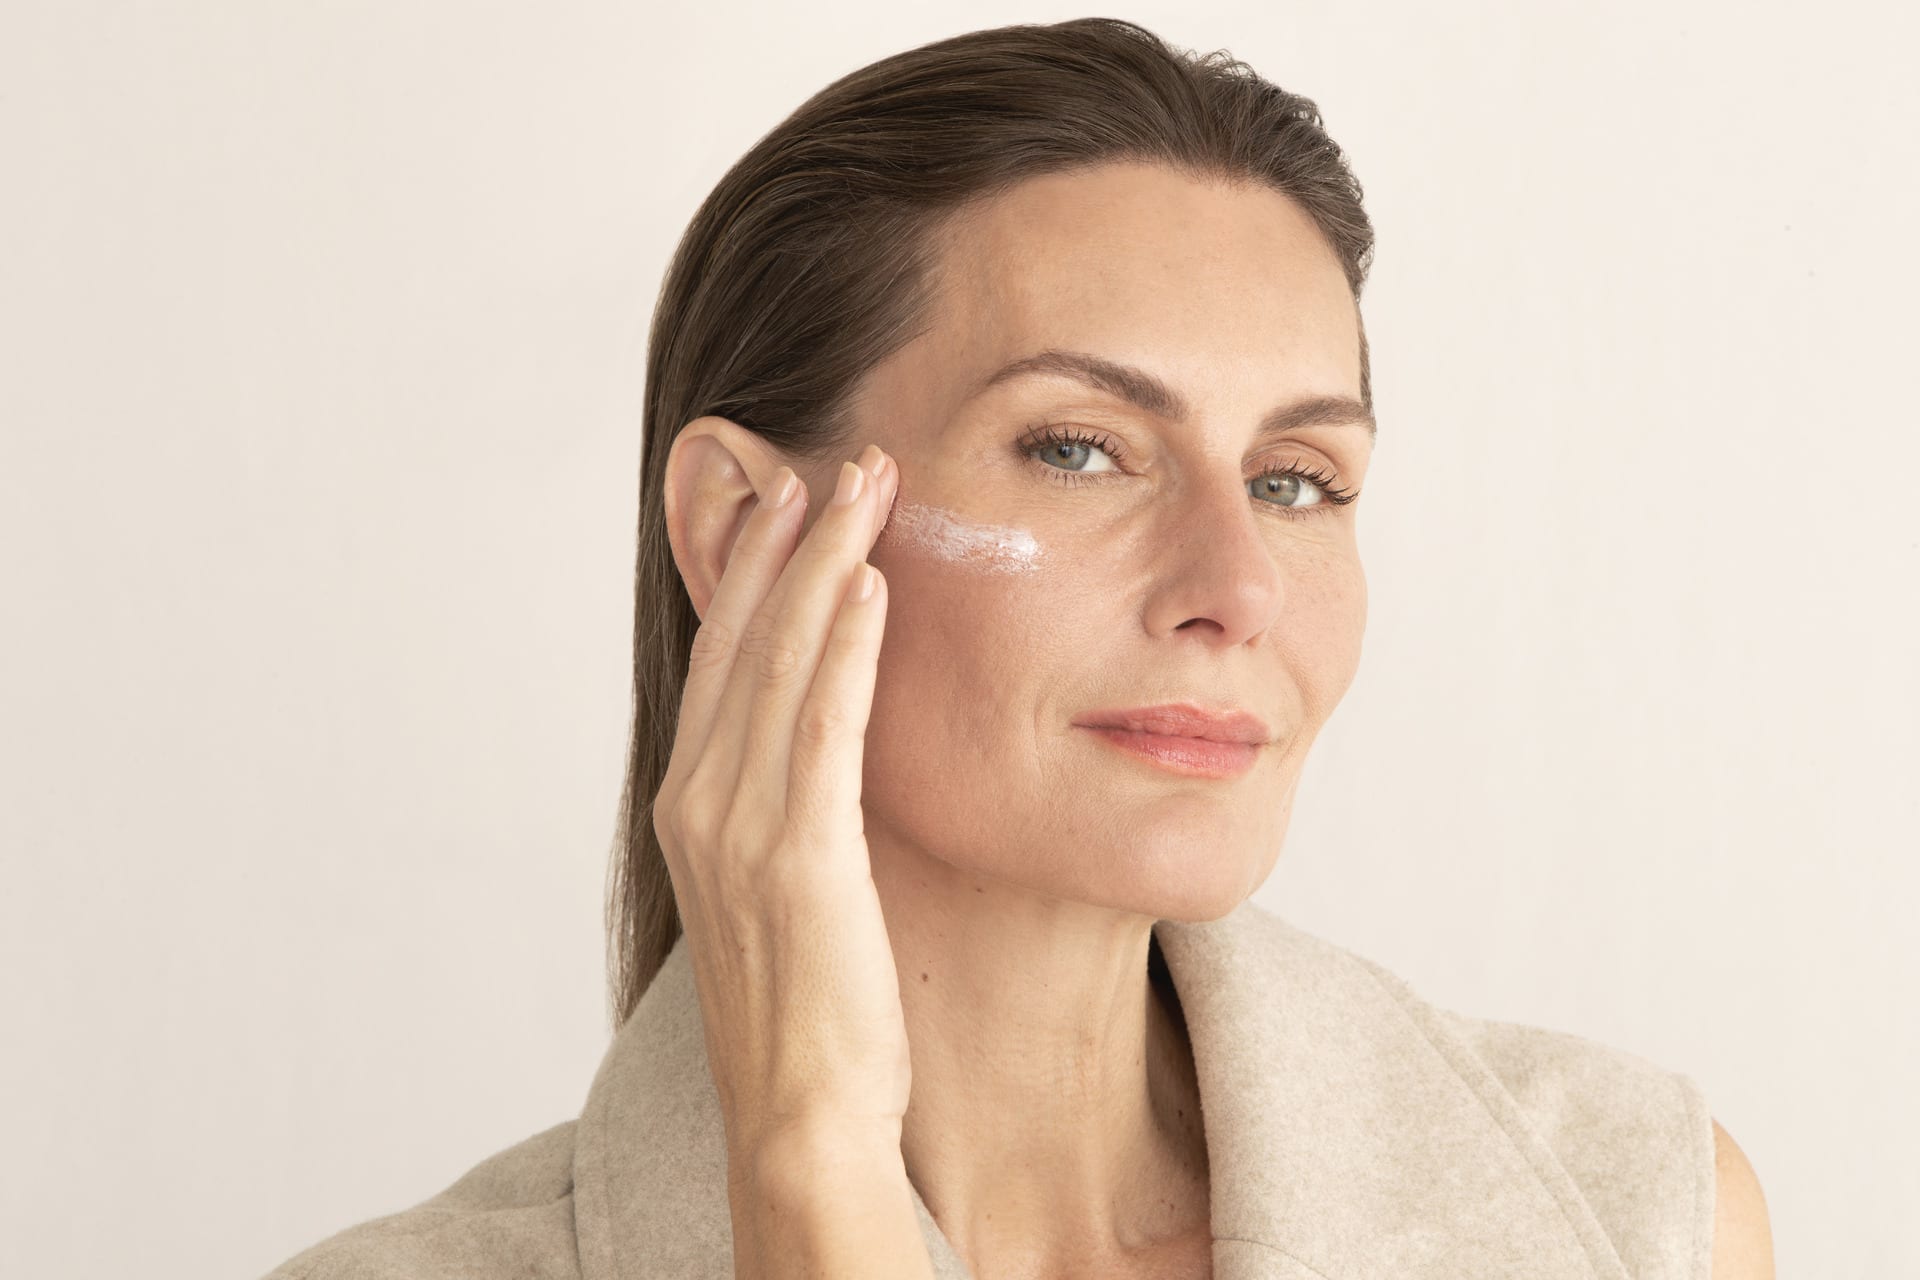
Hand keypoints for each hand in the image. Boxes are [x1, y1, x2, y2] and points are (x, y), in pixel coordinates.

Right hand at [654, 442, 908, 1161]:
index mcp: (690, 805)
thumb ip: (787, 802)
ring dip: (823, 566)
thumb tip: (826, 739)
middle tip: (833, 463)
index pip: (722, 662)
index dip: (754, 574)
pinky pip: (822, 728)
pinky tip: (871, 586)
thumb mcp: (779, 885)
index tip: (790, 501)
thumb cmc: (806, 1006)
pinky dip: (844, 649)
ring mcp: (739, 827)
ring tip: (860, 488)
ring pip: (780, 664)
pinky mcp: (798, 856)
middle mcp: (698, 802)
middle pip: (742, 642)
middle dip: (789, 543)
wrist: (801, 1111)